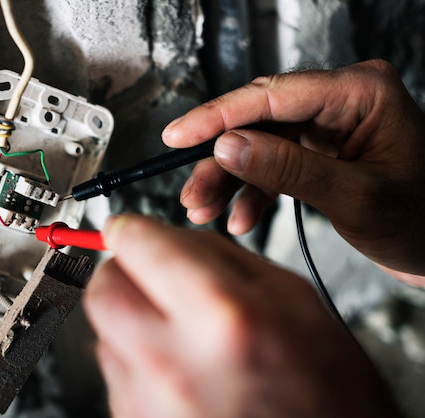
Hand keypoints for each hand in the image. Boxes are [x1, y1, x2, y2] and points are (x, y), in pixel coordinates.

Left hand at [84, 215, 397, 417]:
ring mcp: (147, 403)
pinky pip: (117, 375)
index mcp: (223, 318)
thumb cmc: (325, 397)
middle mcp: (173, 364)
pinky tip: (180, 370)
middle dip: (121, 271)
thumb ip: (222, 257)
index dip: (132, 230)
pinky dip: (138, 362)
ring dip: (132, 319)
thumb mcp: (295, 301)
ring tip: (180, 334)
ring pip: (105, 333)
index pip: (138, 246)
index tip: (132, 231)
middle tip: (147, 275)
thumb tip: (166, 239)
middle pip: (102, 290)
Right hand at [162, 59, 424, 276]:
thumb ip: (288, 169)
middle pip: (259, 121)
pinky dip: (253, 192)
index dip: (217, 116)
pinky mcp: (319, 150)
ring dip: (229, 180)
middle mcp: (341, 101)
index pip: (272, 95)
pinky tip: (239, 218)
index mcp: (360, 92)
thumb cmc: (420, 220)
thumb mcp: (354, 197)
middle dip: (220, 161)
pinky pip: (273, 165)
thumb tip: (227, 146)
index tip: (177, 136)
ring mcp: (329, 126)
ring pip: (259, 145)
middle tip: (191, 194)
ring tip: (204, 210)